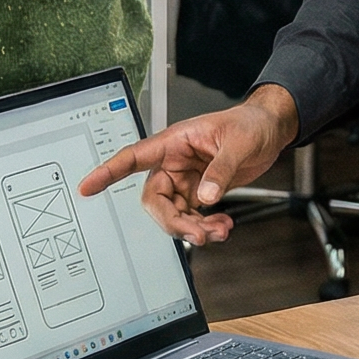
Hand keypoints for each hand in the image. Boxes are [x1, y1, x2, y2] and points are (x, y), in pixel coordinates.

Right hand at [76, 85, 298, 243]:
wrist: (270, 131)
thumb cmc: (251, 124)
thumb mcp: (238, 143)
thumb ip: (220, 169)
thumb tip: (206, 196)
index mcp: (174, 142)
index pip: (133, 157)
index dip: (108, 172)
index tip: (87, 187)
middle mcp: (174, 163)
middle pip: (155, 200)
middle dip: (173, 222)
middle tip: (197, 233)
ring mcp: (186, 180)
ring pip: (174, 214)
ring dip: (194, 228)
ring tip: (219, 230)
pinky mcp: (200, 193)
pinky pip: (193, 217)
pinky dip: (206, 226)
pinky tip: (222, 226)